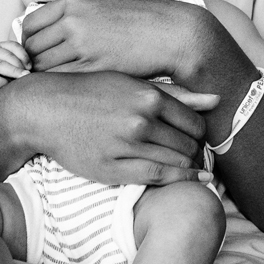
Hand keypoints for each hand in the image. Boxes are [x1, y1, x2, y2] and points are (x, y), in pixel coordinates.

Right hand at [0, 41, 29, 97]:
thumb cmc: (4, 74)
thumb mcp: (12, 64)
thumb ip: (21, 62)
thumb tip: (32, 68)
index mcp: (1, 46)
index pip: (14, 46)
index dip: (24, 56)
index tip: (30, 66)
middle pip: (8, 56)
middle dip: (19, 65)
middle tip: (27, 74)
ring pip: (1, 65)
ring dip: (14, 72)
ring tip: (22, 78)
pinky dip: (4, 82)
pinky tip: (9, 85)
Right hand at [0, 70, 218, 187]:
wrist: (46, 110)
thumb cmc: (90, 92)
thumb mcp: (131, 84)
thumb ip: (175, 94)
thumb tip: (217, 99)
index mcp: (148, 97)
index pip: (195, 122)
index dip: (200, 133)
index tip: (196, 137)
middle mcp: (141, 121)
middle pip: (189, 144)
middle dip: (196, 150)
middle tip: (195, 153)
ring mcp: (127, 146)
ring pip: (177, 162)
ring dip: (189, 166)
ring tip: (192, 166)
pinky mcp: (113, 168)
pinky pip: (158, 177)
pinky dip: (179, 179)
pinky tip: (192, 179)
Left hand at [19, 0, 216, 84]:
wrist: (174, 33)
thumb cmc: (145, 19)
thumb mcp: (107, 2)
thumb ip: (79, 11)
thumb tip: (58, 24)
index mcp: (75, 1)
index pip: (30, 24)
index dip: (28, 43)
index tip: (35, 54)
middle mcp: (73, 20)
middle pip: (32, 47)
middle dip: (33, 62)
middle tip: (42, 75)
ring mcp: (82, 43)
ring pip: (42, 66)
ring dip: (45, 77)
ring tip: (55, 85)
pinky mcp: (94, 66)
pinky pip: (60, 79)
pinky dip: (59, 87)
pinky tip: (69, 90)